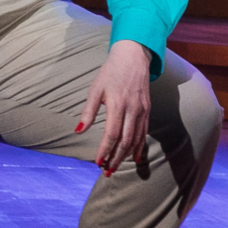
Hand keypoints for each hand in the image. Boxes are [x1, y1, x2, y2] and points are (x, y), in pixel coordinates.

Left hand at [80, 41, 152, 176]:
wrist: (134, 56)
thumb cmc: (111, 72)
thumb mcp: (96, 88)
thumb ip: (88, 111)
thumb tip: (79, 130)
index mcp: (117, 104)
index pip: (112, 134)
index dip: (105, 150)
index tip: (98, 163)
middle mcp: (132, 109)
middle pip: (126, 141)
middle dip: (116, 158)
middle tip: (107, 172)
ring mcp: (142, 110)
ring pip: (137, 139)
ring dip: (127, 155)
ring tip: (116, 167)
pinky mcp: (148, 109)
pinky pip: (144, 132)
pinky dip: (140, 146)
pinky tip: (136, 157)